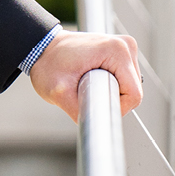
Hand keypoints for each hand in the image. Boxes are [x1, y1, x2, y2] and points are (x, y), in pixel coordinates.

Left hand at [28, 29, 143, 122]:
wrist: (41, 47)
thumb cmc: (47, 63)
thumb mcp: (58, 92)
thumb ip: (80, 111)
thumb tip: (97, 128)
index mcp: (117, 51)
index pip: (133, 95)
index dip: (115, 107)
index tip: (92, 103)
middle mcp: (125, 47)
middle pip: (132, 91)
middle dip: (109, 98)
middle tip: (84, 91)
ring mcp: (125, 48)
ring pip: (128, 87)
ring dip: (109, 91)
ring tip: (85, 82)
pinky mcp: (120, 53)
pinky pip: (123, 79)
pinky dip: (109, 84)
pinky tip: (91, 78)